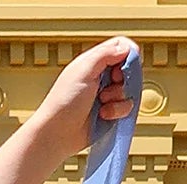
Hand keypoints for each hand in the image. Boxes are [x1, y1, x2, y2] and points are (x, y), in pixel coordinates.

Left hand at [29, 39, 136, 162]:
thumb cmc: (64, 102)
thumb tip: (126, 48)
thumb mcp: (84, 70)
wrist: (57, 134)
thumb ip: (105, 54)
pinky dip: (117, 111)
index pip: (120, 46)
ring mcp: (106, 95)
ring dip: (118, 97)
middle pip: (128, 68)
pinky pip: (126, 107)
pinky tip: (103, 115)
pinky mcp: (110, 113)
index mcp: (94, 61)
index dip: (128, 53)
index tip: (125, 65)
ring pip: (129, 89)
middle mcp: (101, 76)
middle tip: (111, 84)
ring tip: (102, 103)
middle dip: (123, 78)